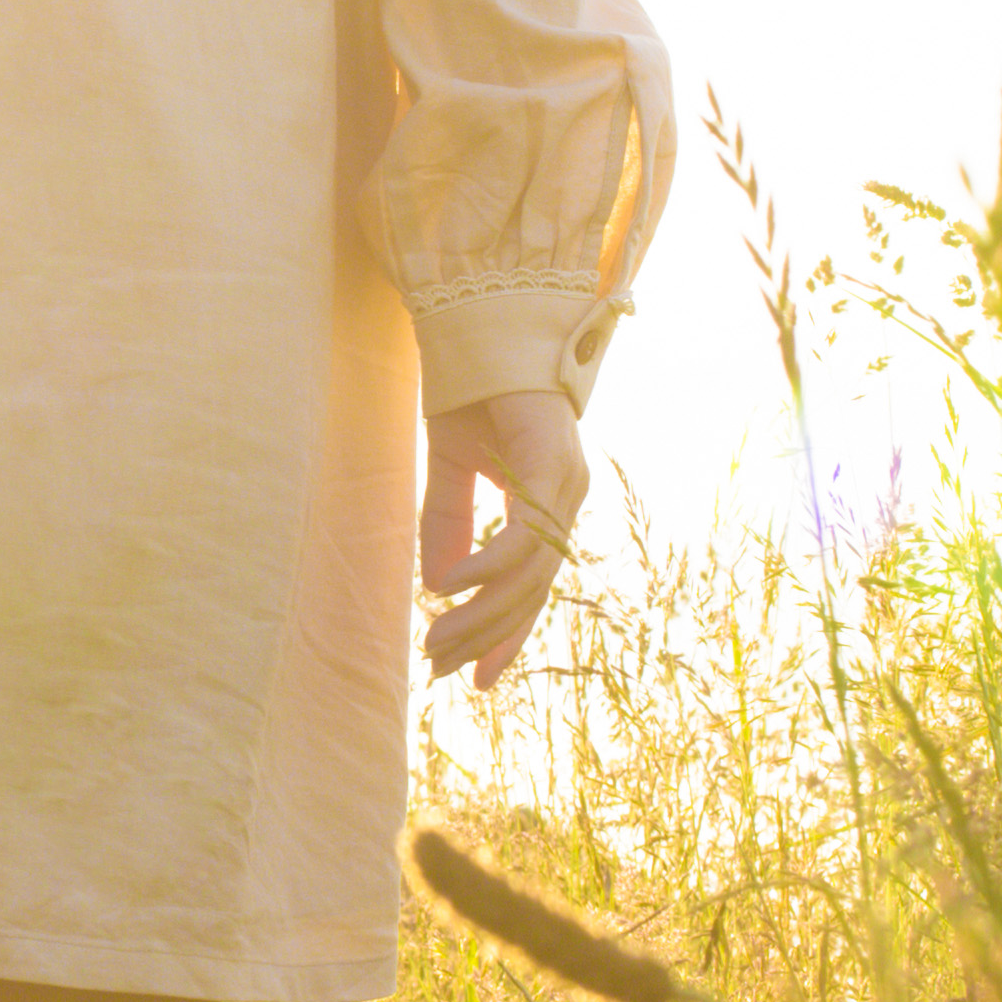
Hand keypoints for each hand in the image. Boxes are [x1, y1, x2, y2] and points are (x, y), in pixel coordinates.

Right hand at [419, 388, 587, 686]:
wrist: (480, 323)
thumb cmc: (472, 391)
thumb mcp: (452, 469)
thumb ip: (449, 525)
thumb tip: (438, 589)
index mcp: (548, 502)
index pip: (533, 586)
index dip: (504, 635)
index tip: (472, 679)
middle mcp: (566, 497)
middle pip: (533, 590)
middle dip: (486, 637)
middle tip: (441, 669)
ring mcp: (564, 482)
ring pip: (530, 573)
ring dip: (480, 613)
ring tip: (436, 638)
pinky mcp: (550, 464)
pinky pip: (521, 533)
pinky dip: (486, 566)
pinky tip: (448, 589)